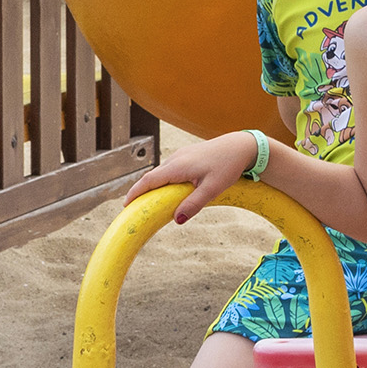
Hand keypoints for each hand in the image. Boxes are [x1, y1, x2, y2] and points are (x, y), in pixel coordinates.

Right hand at [125, 131, 257, 221]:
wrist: (240, 146)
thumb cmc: (228, 166)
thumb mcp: (212, 189)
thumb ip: (193, 205)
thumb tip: (176, 220)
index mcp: (178, 166)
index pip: (148, 180)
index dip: (135, 193)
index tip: (126, 205)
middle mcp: (175, 159)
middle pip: (152, 177)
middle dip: (141, 192)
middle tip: (135, 209)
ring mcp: (180, 155)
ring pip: (161, 173)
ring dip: (153, 186)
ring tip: (150, 203)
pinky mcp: (187, 155)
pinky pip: (169, 169)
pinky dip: (164, 180)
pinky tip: (169, 190)